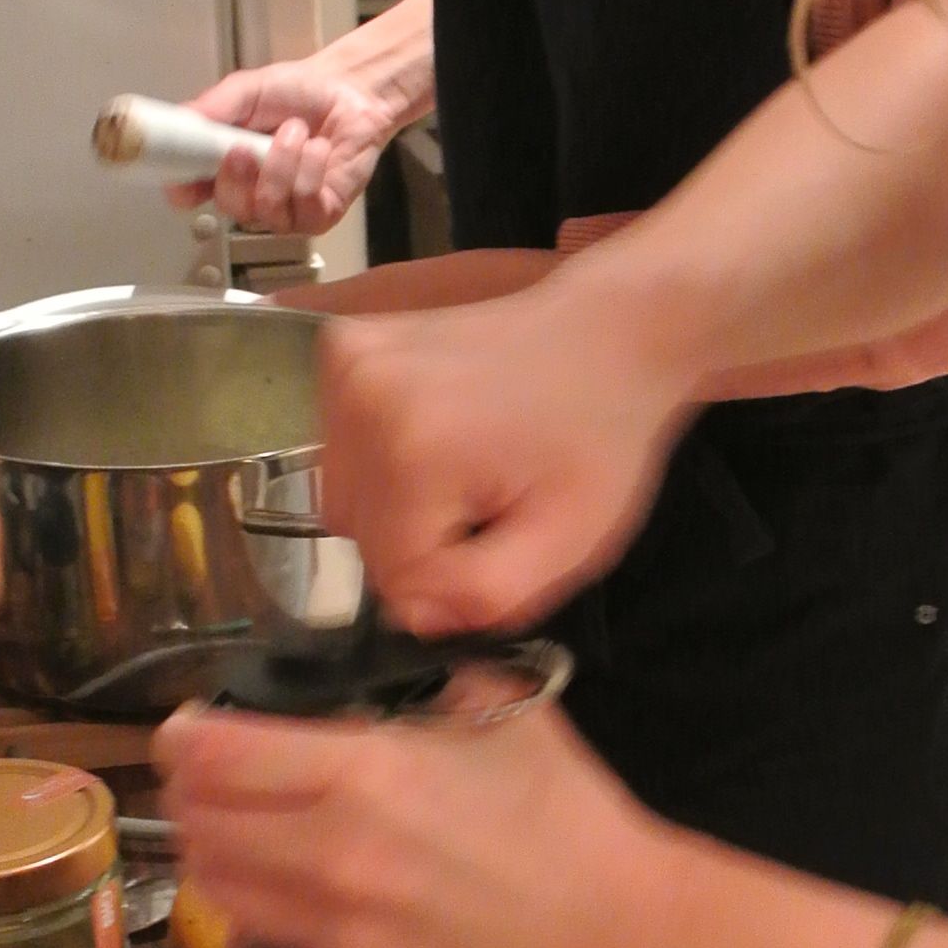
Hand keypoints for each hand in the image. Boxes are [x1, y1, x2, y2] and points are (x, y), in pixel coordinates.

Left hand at [156, 694, 674, 947]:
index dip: (184, 734)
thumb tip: (364, 662)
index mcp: (365, 770)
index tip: (188, 729)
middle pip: (199, 821)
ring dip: (212, 862)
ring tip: (239, 846)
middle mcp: (333, 853)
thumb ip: (424, 674)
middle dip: (192, 793)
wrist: (619, 932)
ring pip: (213, 893)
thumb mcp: (502, 708)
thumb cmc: (566, 815)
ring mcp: (337, 937)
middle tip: (214, 784)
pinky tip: (249, 935)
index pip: (216, 751)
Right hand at [177, 5, 434, 232]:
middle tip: (244, 146)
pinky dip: (310, 171)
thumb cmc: (296, 93)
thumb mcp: (247, 90)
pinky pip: (306, 208)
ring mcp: (285, 210)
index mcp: (222, 166)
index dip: (183, 190)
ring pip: (267, 210)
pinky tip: (319, 148)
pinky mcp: (320, 216)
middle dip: (237, 178)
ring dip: (280, 165)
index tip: (184, 178)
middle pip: (228, 208)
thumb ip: (215, 107)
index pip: (188, 194)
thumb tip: (184, 122)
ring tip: (296, 130)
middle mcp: (250, 194)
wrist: (348, 92)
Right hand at [318, 273, 690, 632]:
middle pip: (359, 537)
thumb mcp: (569, 541)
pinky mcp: (342, 350)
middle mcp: (361, 399)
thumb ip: (484, 595)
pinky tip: (441, 431)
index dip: (451, 575)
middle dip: (421, 539)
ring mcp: (345, 365)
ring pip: (344, 498)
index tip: (501, 534)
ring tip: (468, 461)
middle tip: (489, 496)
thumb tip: (412, 615)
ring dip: (399, 503)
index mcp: (412, 450)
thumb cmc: (600, 437)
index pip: (393, 577)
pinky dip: (383, 458)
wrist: (606, 332)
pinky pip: (340, 450)